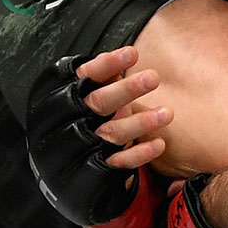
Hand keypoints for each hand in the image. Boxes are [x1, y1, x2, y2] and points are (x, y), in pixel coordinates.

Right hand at [25, 47, 171, 227]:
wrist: (59, 174)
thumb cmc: (77, 122)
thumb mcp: (81, 98)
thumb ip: (99, 79)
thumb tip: (122, 56)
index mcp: (60, 100)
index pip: (82, 77)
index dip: (106, 65)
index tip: (132, 53)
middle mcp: (67, 124)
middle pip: (97, 104)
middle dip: (126, 89)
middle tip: (154, 77)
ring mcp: (80, 150)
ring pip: (111, 133)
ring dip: (141, 122)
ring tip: (167, 113)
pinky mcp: (93, 173)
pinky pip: (118, 163)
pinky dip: (139, 154)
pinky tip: (159, 144)